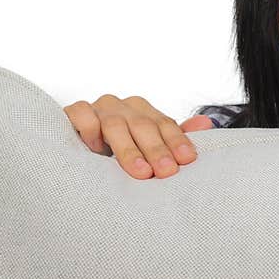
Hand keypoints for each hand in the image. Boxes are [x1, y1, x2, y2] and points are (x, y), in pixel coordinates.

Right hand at [63, 94, 214, 178]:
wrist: (70, 156)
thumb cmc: (115, 153)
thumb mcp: (146, 150)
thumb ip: (174, 137)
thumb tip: (207, 123)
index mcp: (142, 111)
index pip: (164, 124)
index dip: (176, 141)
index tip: (187, 160)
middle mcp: (122, 107)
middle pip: (143, 125)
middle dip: (156, 149)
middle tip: (166, 172)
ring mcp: (97, 108)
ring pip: (115, 123)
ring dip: (128, 148)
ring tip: (140, 172)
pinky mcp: (72, 113)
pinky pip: (81, 114)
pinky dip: (89, 128)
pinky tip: (96, 149)